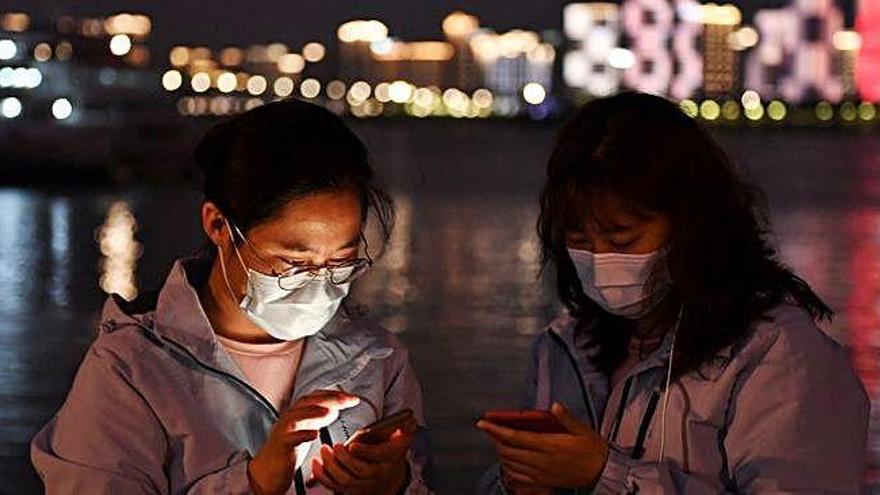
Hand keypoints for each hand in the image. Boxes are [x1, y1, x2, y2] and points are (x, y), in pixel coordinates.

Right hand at [248, 390, 359, 494]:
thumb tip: (334, 409)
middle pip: (308, 401)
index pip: (316, 397)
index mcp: (297, 413)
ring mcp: (283, 431)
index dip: (334, 395)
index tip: (352, 398)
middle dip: (329, 399)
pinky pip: (290, 438)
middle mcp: (289, 418)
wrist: (268, 471)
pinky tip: (315, 434)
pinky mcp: (280, 445)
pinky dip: (302, 434)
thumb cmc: (288, 450)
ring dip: (313, 412)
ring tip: (330, 412)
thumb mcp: (306, 430)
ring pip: (296, 416)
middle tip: (347, 400)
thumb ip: (318, 419)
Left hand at [309, 417, 416, 494]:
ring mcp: (365, 485)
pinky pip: (335, 487)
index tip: (352, 444)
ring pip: (345, 481)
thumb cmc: (392, 449)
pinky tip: (317, 463)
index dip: (364, 452)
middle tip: (334, 446)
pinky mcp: (352, 490)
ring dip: (331, 467)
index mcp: (391, 459)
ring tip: (324, 451)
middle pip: (359, 471)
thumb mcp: (403, 437)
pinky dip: (323, 476)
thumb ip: (405, 428)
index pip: (377, 458)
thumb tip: (409, 421)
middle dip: (344, 459)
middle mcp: (379, 475)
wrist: (392, 473)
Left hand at [477, 402, 608, 489]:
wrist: (602, 473)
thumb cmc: (592, 449)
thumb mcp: (582, 429)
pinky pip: (518, 477)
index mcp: (550, 445)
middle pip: (508, 451)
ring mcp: (540, 474)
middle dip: (495, 439)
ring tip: (499, 441)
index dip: (496, 430)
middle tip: (491, 428)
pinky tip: (509, 459)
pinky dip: (508, 467)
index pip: (515, 437)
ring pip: (510, 464)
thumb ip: (566, 418)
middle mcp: (542, 461)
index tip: (483, 423)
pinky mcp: (542, 482)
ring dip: (501, 452)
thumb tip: (554, 406)